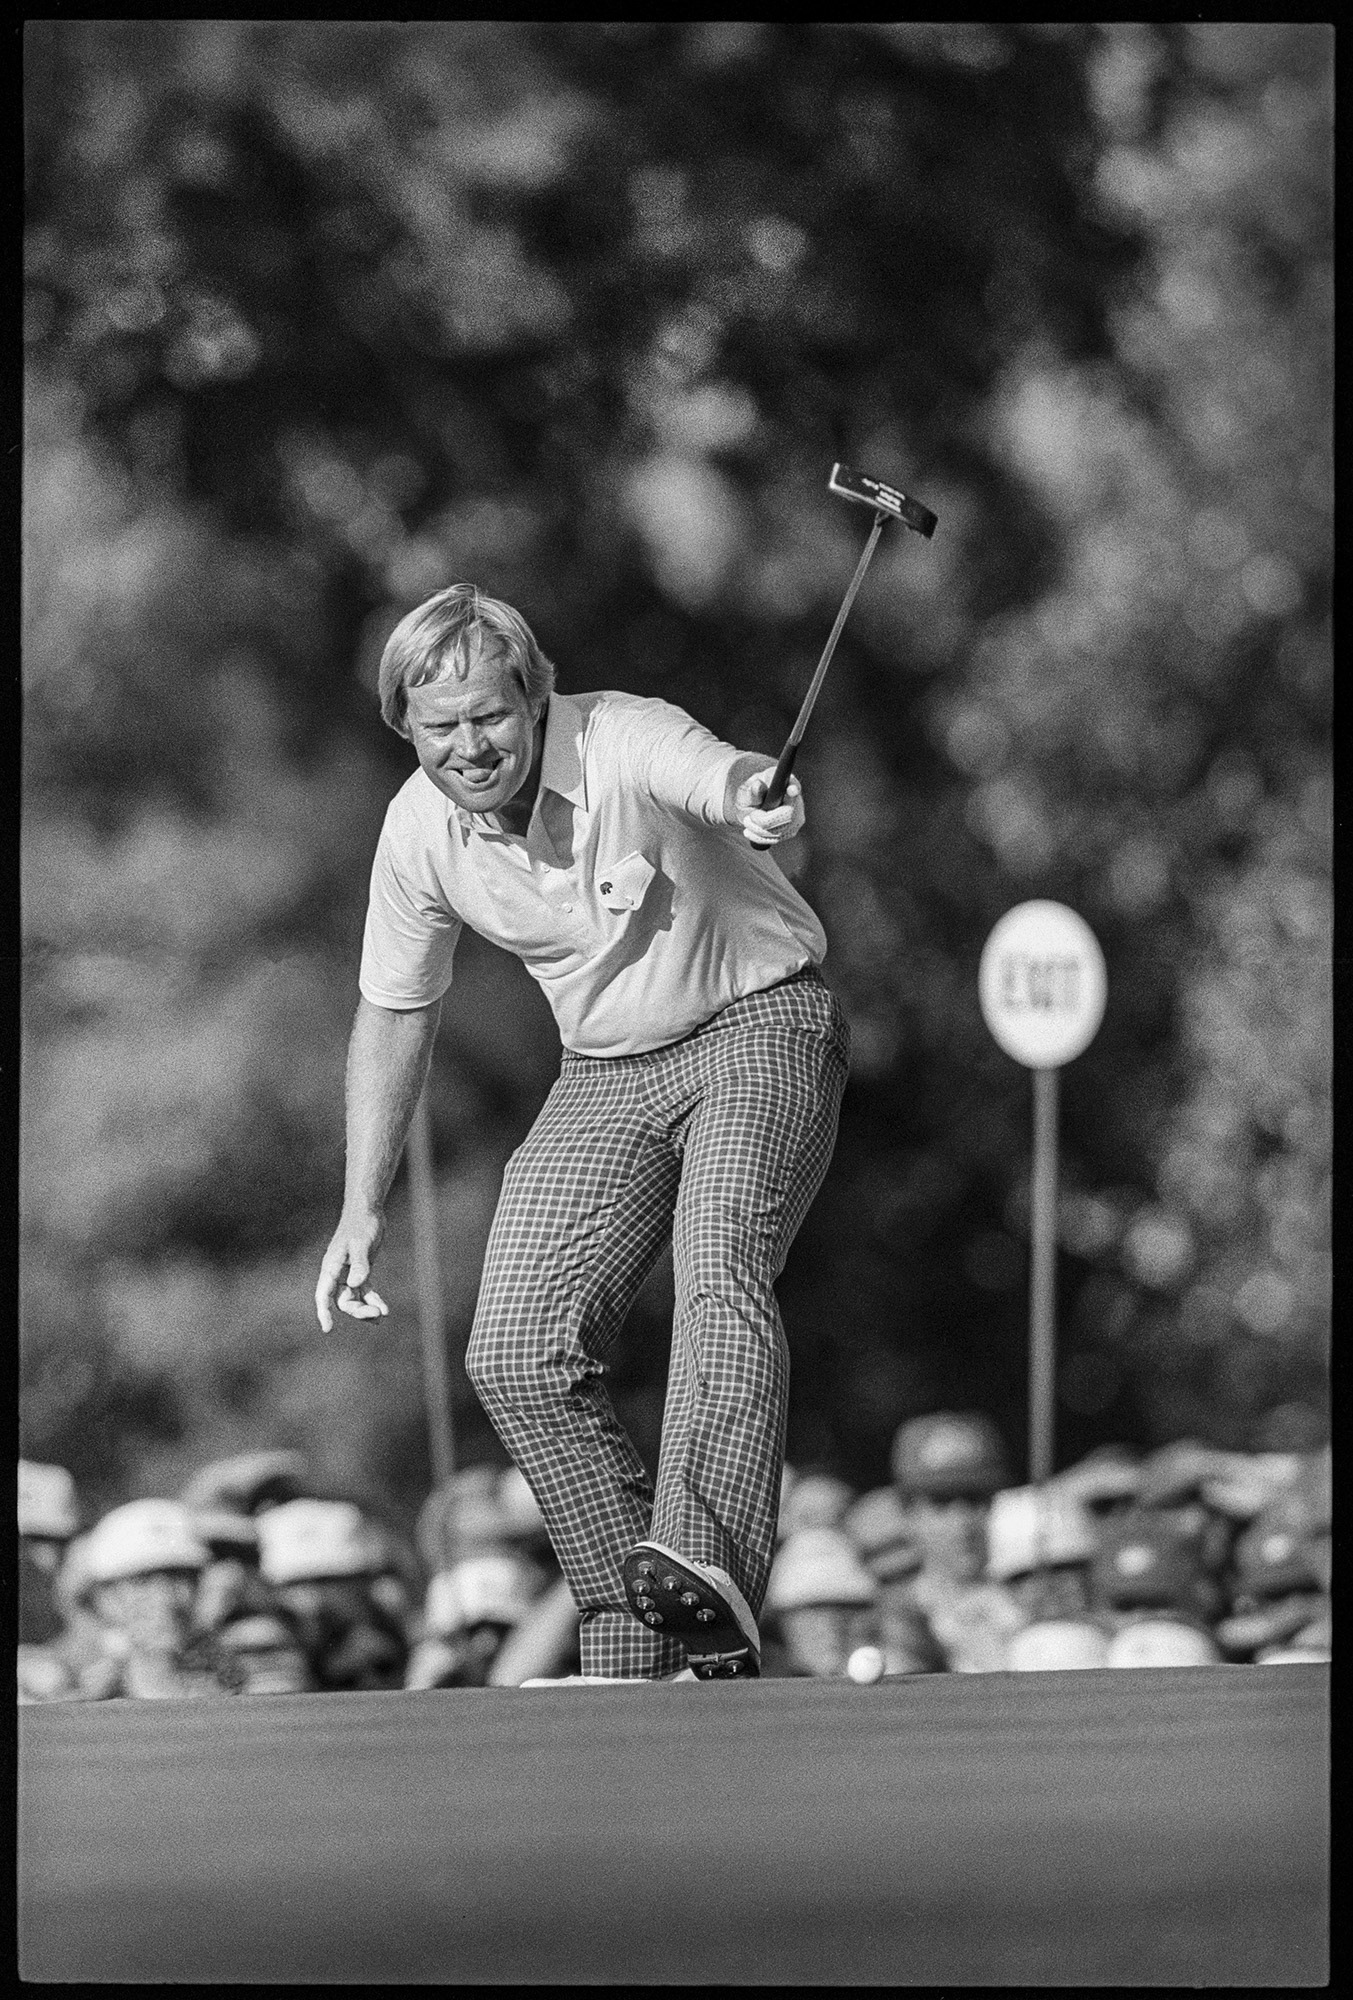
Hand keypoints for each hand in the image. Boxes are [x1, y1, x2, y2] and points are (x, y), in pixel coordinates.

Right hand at [315, 1211, 389, 1331]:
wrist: (368, 1211)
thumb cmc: (361, 1224)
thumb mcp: (361, 1244)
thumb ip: (359, 1264)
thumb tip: (355, 1285)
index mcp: (331, 1266)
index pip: (323, 1294)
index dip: (324, 1312)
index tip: (328, 1328)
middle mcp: (337, 1273)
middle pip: (343, 1300)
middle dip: (358, 1310)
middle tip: (377, 1314)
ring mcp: (349, 1273)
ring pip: (354, 1299)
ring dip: (366, 1309)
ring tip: (382, 1315)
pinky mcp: (361, 1271)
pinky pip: (365, 1292)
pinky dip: (374, 1300)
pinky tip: (385, 1310)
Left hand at [737, 771, 804, 847]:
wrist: (752, 806)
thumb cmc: (751, 793)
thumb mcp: (748, 788)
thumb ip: (751, 789)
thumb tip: (757, 786)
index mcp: (788, 783)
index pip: (795, 788)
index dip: (794, 791)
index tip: (791, 790)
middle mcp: (797, 801)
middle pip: (788, 815)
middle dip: (765, 820)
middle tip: (749, 817)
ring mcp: (797, 818)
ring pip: (780, 830)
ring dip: (759, 829)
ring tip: (746, 822)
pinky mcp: (791, 831)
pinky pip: (776, 838)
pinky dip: (760, 837)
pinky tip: (749, 832)